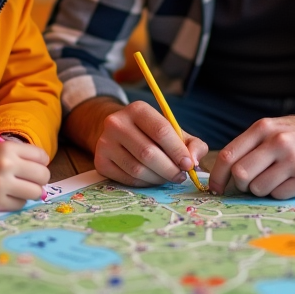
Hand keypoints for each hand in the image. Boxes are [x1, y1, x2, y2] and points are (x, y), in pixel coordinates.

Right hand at [0, 142, 50, 210]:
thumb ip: (21, 156)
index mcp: (8, 148)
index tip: (34, 167)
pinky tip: (8, 196)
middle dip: (40, 179)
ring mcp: (2, 185)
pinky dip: (18, 201)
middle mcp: (6, 165)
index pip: (42, 157)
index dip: (41, 163)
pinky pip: (21, 204)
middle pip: (43, 176)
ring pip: (36, 192)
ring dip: (32, 192)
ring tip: (21, 189)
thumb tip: (44, 172)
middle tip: (31, 181)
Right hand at [91, 99, 208, 187]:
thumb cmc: (152, 133)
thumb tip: (194, 162)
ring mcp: (104, 142)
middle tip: (180, 176)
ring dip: (158, 178)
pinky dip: (144, 183)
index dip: (177, 151)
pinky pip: (127, 179)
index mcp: (137, 109)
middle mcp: (116, 123)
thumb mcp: (173, 131)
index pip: (161, 131)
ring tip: (167, 177)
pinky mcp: (100, 161)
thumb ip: (192, 144)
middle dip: (169, 169)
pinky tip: (151, 178)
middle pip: (148, 153)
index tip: (189, 165)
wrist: (119, 133)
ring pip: (137, 169)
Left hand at [208, 113, 294, 198]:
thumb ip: (251, 144)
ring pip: (259, 188)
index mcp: (264, 128)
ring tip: (275, 179)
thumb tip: (224, 170)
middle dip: (241, 184)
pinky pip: (279, 195)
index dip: (218, 176)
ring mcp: (293, 159)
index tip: (216, 187)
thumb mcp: (275, 127)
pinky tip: (290, 182)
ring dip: (262, 190)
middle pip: (241, 174)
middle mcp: (277, 142)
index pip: (229, 155)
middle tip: (250, 184)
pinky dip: (280, 193)